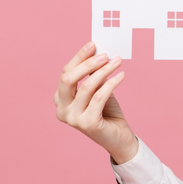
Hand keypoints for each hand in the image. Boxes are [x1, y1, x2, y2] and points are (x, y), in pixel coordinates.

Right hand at [54, 41, 138, 163]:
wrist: (119, 139)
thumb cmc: (108, 112)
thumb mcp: (98, 90)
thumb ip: (93, 75)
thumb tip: (97, 52)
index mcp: (60, 100)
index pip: (66, 73)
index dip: (79, 58)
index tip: (93, 45)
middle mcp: (61, 110)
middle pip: (68, 79)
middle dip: (87, 63)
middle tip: (105, 54)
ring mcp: (72, 119)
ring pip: (86, 87)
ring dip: (103, 71)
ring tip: (117, 62)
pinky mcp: (86, 124)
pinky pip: (99, 97)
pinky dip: (111, 83)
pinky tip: (121, 76)